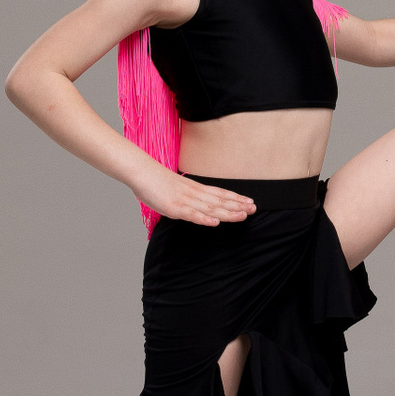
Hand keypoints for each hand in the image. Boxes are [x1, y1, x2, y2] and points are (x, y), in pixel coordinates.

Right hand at [134, 169, 256, 226]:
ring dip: (227, 213)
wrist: (141, 172)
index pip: (220, 193)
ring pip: (210, 208)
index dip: (236, 198)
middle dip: (237, 206)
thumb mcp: (178, 187)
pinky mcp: (174, 207)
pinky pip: (191, 214)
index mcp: (195, 188)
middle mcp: (194, 193)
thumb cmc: (157, 181)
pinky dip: (203, 219)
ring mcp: (185, 200)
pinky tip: (214, 223)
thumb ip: (190, 195)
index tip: (250, 202)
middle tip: (254, 209)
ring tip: (242, 216)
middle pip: (219, 201)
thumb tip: (199, 203)